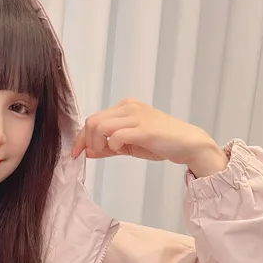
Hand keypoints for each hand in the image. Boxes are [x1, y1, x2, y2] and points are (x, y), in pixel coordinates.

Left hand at [72, 99, 228, 176]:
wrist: (187, 143)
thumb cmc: (159, 142)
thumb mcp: (129, 144)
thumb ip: (108, 147)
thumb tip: (87, 151)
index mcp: (125, 107)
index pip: (93, 119)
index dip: (81, 137)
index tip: (76, 153)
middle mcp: (129, 107)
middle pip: (93, 121)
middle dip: (88, 141)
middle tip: (95, 154)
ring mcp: (137, 116)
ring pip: (101, 126)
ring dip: (98, 144)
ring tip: (109, 151)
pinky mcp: (144, 129)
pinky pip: (117, 135)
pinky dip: (113, 145)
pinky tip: (120, 149)